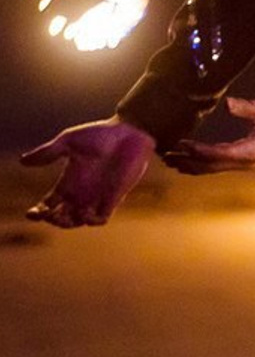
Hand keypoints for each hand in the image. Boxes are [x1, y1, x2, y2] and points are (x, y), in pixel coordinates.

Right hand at [21, 117, 155, 228]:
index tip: (32, 213)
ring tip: (63, 216)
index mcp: (69, 180)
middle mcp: (81, 191)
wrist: (131, 132)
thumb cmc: (101, 134)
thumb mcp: (69, 141)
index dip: (38, 212)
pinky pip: (101, 218)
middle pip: (61, 216)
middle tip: (49, 215)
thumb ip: (48, 152)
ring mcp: (98, 195)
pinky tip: (85, 212)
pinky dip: (91, 220)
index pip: (49, 204)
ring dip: (69, 223)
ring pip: (79, 221)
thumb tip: (22, 161)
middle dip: (53, 220)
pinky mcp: (114, 197)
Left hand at [163, 97, 254, 173]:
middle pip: (210, 166)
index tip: (182, 145)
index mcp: (251, 152)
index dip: (199, 151)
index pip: (219, 154)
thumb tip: (228, 103)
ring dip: (191, 166)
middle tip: (165, 156)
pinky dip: (201, 164)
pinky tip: (190, 160)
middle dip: (187, 162)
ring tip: (171, 161)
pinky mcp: (243, 161)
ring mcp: (244, 164)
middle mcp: (245, 162)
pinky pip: (218, 165)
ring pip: (212, 169)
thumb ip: (247, 108)